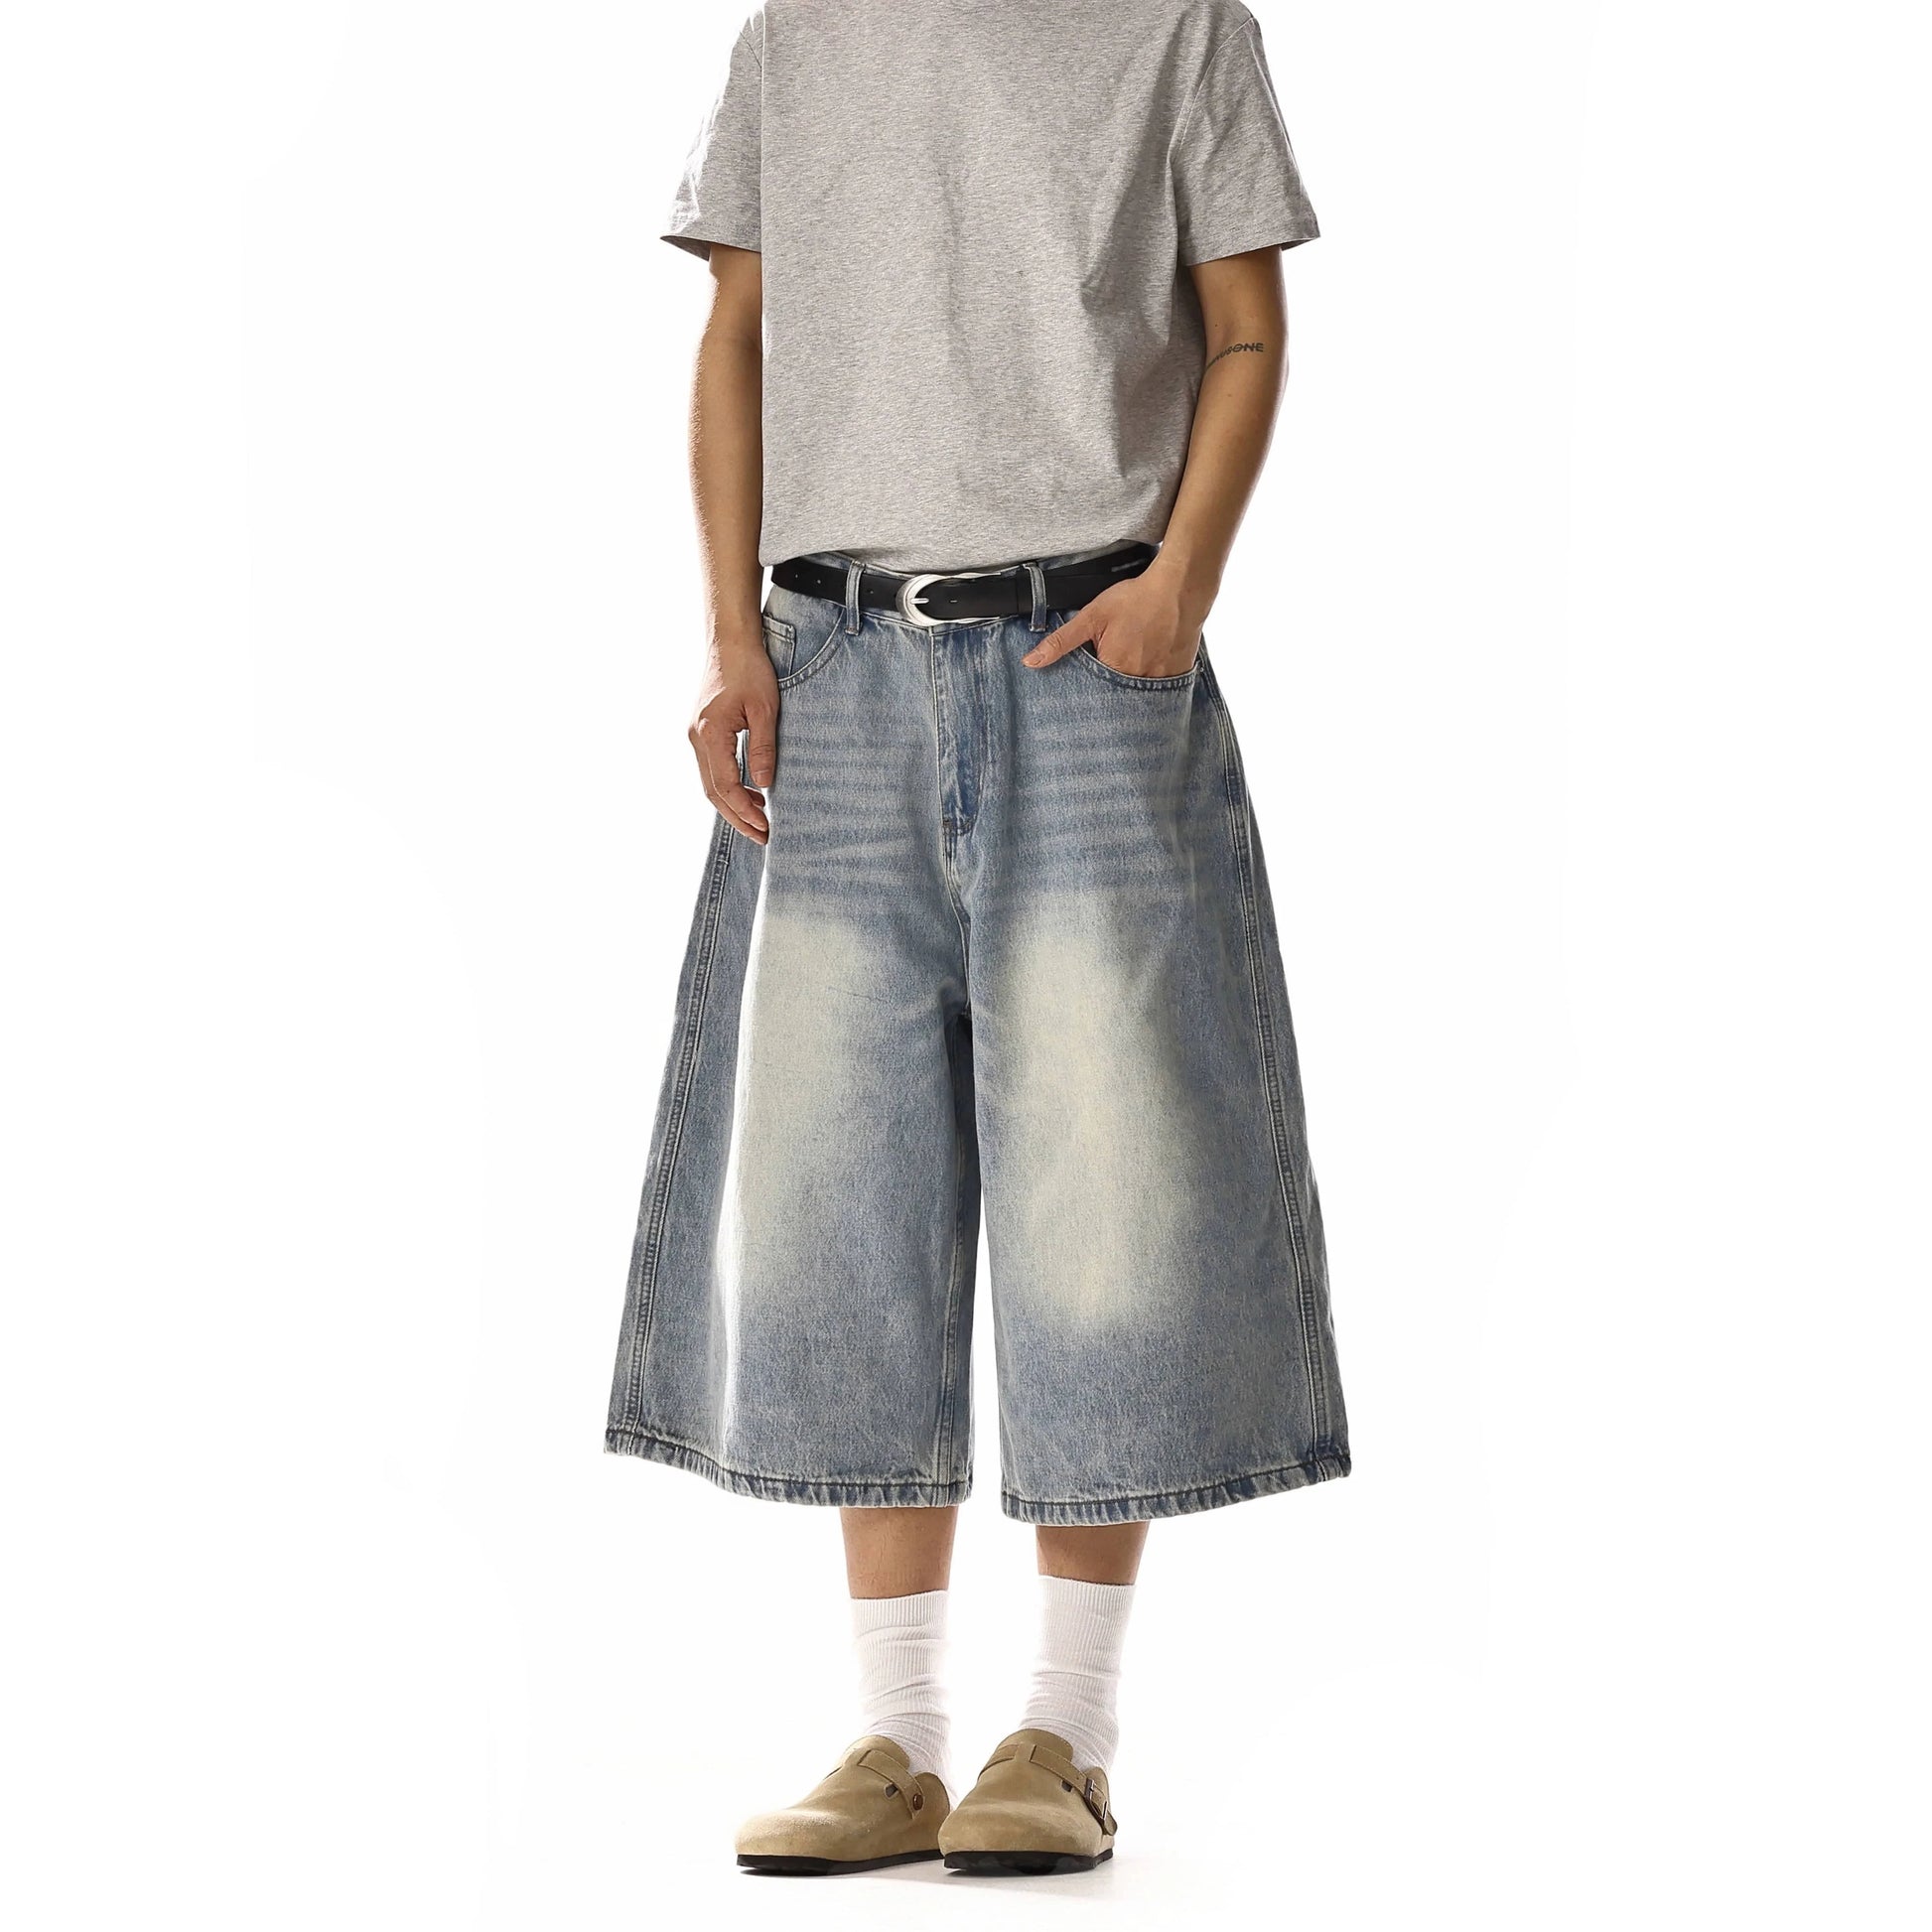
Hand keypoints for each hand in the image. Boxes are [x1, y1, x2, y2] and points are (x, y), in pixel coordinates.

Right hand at [688, 630, 778, 843]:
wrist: (730, 642)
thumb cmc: (750, 670)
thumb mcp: (765, 709)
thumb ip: (762, 748)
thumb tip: (763, 785)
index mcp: (710, 733)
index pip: (724, 786)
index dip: (744, 811)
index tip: (765, 828)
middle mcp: (696, 737)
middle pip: (713, 792)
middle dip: (738, 817)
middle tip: (763, 837)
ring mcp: (696, 735)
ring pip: (710, 783)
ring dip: (733, 804)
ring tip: (761, 820)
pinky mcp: (701, 732)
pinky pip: (712, 769)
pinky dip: (729, 787)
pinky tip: (750, 792)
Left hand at [1021, 559, 1211, 678]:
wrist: (1180, 588)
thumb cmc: (1136, 600)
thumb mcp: (1092, 616)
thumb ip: (1061, 641)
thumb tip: (1030, 662)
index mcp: (1113, 670)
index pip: (1092, 695)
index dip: (1087, 688)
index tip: (1089, 677)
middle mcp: (1138, 682)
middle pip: (1116, 699)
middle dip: (1109, 691)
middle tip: (1114, 663)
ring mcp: (1161, 681)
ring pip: (1139, 696)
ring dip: (1131, 689)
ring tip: (1132, 664)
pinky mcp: (1178, 675)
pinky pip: (1162, 690)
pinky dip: (1152, 682)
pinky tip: (1151, 664)